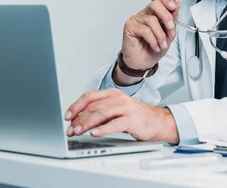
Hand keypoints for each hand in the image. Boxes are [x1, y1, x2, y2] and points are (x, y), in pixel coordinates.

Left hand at [64, 89, 178, 143]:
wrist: (158, 122)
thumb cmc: (136, 117)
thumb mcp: (116, 110)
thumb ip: (101, 112)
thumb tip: (79, 120)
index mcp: (113, 94)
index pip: (90, 96)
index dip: (76, 106)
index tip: (68, 116)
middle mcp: (119, 99)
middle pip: (94, 106)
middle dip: (79, 118)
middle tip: (71, 128)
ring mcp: (126, 108)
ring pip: (102, 113)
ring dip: (87, 123)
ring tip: (78, 131)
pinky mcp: (133, 120)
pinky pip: (115, 124)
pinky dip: (103, 129)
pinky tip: (95, 133)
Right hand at [120, 0, 180, 74]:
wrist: (143, 63)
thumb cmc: (153, 49)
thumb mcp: (169, 35)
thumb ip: (172, 20)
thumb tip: (177, 5)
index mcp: (153, 13)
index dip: (166, 0)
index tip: (173, 7)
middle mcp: (144, 14)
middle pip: (155, 4)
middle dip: (166, 16)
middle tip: (170, 28)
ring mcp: (135, 20)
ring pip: (152, 20)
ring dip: (160, 35)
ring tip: (161, 45)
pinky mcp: (129, 27)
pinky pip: (145, 30)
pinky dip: (153, 40)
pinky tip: (154, 46)